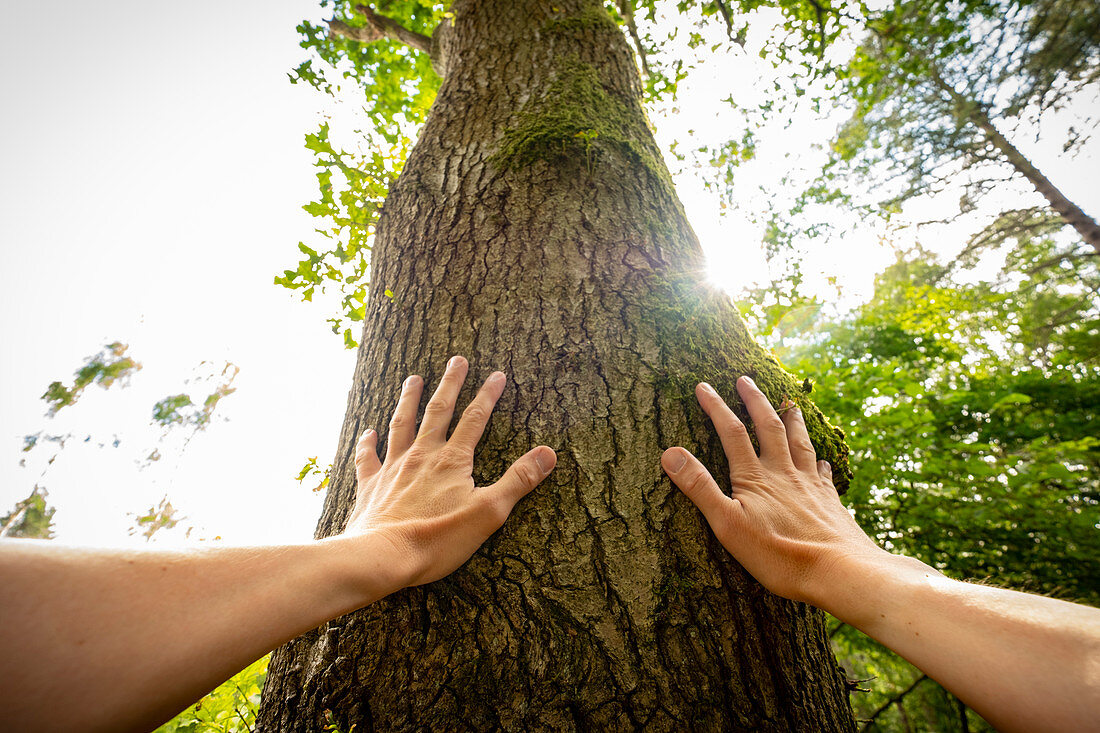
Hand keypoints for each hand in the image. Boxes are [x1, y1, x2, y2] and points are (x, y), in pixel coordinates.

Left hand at [341, 356, 556, 588]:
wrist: (382, 557)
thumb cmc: (438, 538)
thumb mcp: (489, 512)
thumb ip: (518, 480)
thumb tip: (549, 453)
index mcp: (452, 461)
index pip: (474, 419)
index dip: (488, 395)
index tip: (497, 374)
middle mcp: (421, 456)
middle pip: (437, 412)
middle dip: (449, 384)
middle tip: (457, 360)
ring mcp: (393, 469)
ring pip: (401, 425)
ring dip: (408, 400)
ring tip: (413, 379)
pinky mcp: (371, 487)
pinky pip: (367, 458)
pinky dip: (367, 443)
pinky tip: (368, 431)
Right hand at [661, 376, 882, 604]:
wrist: (839, 571)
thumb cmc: (779, 554)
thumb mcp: (728, 524)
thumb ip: (700, 487)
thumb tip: (669, 452)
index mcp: (756, 477)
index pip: (731, 432)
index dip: (715, 407)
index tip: (703, 386)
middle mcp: (784, 473)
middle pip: (769, 427)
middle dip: (754, 401)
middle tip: (745, 379)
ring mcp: (810, 485)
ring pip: (800, 442)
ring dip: (792, 420)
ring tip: (790, 403)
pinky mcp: (830, 502)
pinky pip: (823, 472)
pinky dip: (819, 460)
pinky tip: (821, 459)